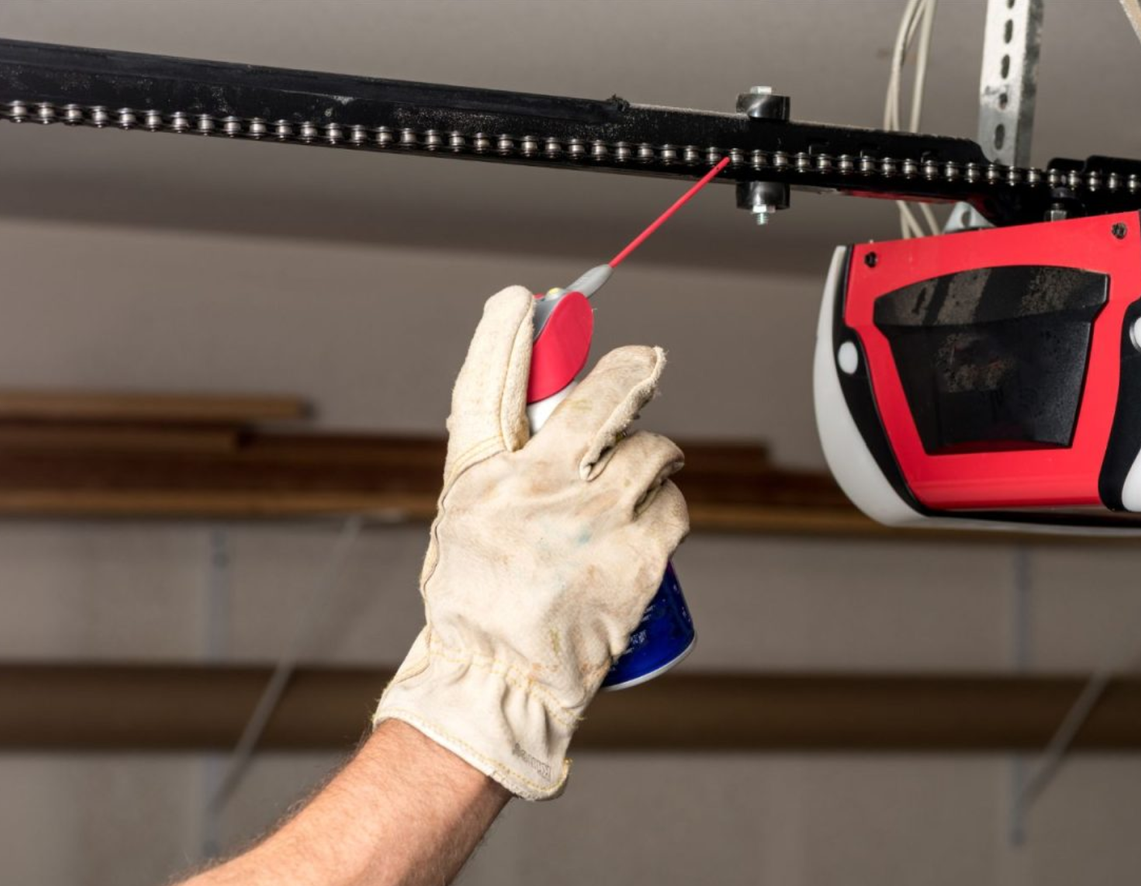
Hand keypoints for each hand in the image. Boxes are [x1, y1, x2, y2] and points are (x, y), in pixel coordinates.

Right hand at [373, 286, 688, 799]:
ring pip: (650, 451)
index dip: (506, 335)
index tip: (523, 300)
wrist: (501, 681)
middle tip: (646, 361)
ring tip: (647, 468)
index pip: (490, 385)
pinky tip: (653, 518)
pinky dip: (668, 505)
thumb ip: (500, 469)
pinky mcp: (638, 556)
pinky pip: (673, 505)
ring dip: (655, 453)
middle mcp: (538, 488)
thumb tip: (540, 419)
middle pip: (597, 399)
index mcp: (484, 476)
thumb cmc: (480, 605)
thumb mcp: (467, 521)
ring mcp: (592, 520)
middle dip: (630, 371)